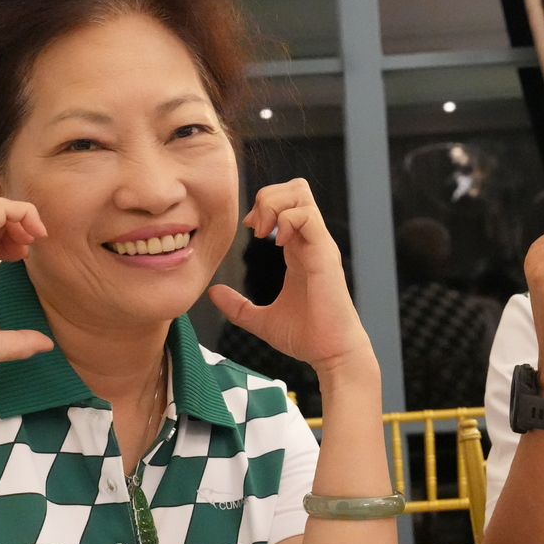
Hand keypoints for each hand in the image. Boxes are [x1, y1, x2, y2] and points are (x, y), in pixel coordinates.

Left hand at [209, 179, 373, 377]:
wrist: (331, 354)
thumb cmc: (306, 337)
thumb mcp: (261, 320)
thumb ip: (237, 306)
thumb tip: (212, 293)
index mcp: (299, 250)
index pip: (286, 204)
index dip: (262, 206)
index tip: (247, 228)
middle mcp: (311, 241)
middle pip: (295, 189)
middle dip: (268, 197)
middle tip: (253, 226)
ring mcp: (320, 245)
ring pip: (300, 194)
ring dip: (274, 205)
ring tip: (262, 232)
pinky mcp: (324, 254)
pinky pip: (307, 216)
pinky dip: (286, 220)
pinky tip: (275, 243)